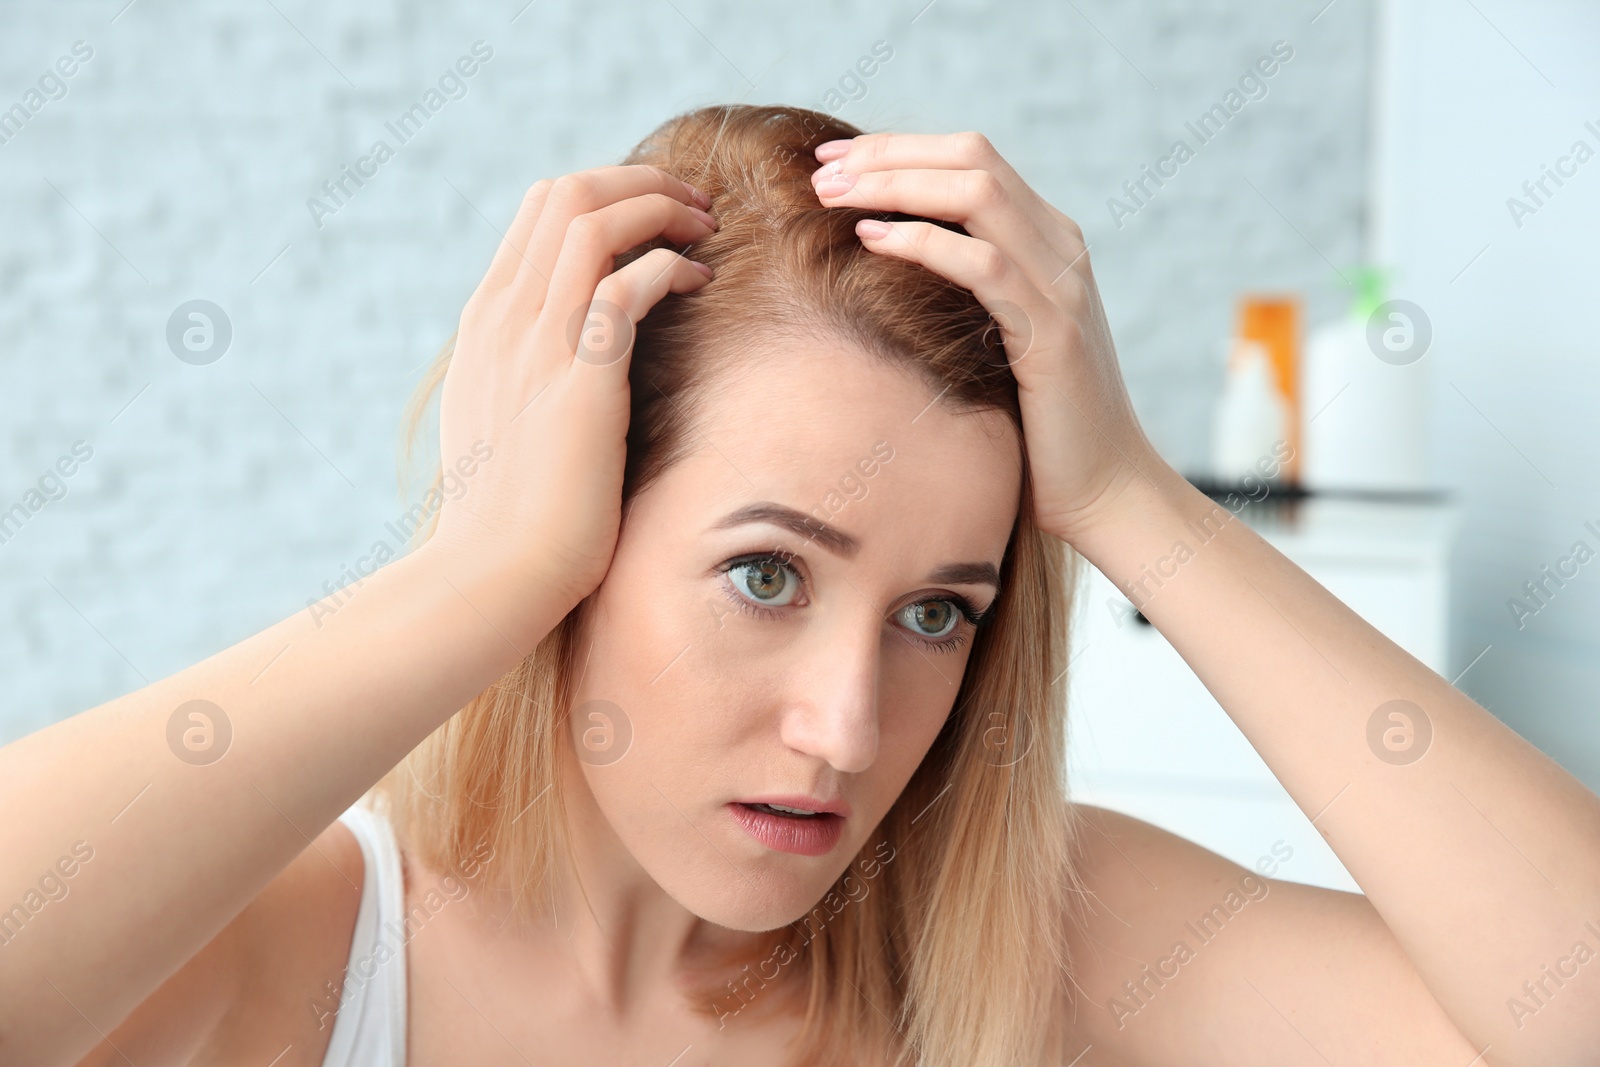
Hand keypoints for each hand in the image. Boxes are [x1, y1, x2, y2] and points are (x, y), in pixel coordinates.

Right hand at [427, 165, 716, 616]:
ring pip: (593, 220)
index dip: (609, 194)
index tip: (658, 218)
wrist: (493, 573)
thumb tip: (576, 361)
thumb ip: (529, 375)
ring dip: (660, 208)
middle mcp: (505, 318)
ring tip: (704, 228)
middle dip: (640, 181)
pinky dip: (668, 267)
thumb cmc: (511, 516)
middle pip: (567, 193)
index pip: (540, 211)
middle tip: (694, 206)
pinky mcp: (578, 379)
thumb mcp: (506, 425)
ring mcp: (536, 343)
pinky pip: (625, 284)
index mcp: (487, 322)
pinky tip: (699, 282)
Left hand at [809, 131, 1164, 543]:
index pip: (970, 158)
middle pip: (971, 158)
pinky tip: (871, 242)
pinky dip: (923, 244)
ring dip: (896, 185)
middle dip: (889, 154)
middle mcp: (1060, 248)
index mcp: (1047, 240)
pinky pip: (984, 265)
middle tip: (820, 171)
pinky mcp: (1053, 333)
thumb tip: (874, 263)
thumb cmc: (1034, 424)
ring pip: (977, 193)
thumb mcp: (992, 337)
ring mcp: (1062, 286)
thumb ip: (957, 291)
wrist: (1102, 490)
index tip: (831, 159)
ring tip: (832, 197)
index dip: (897, 148)